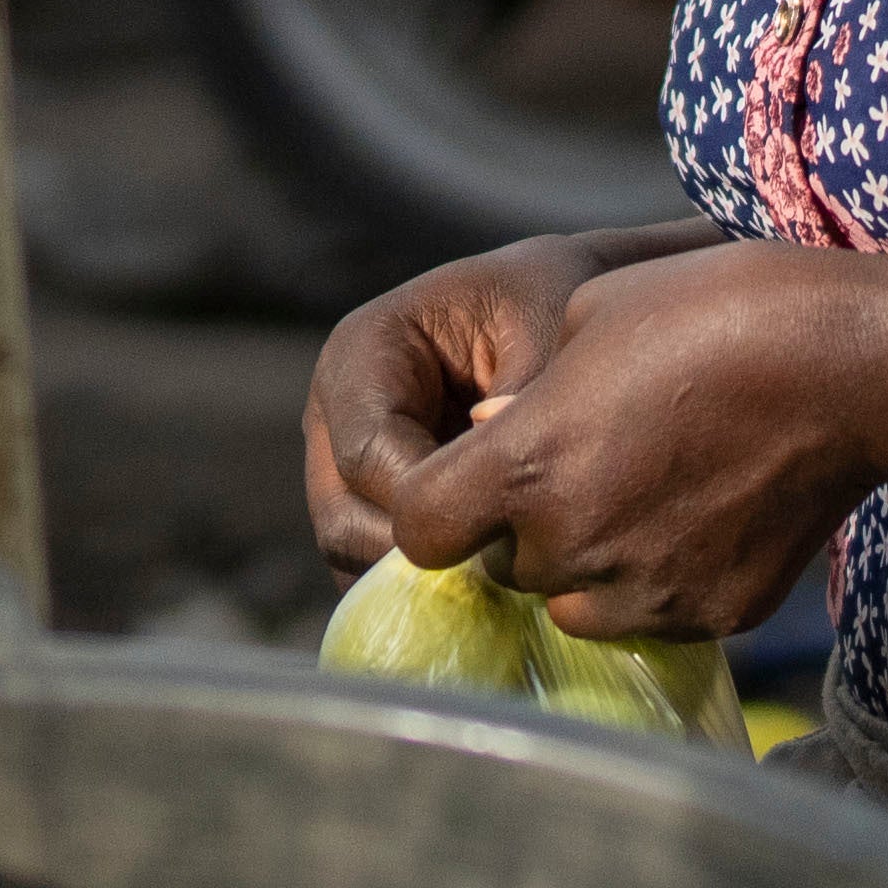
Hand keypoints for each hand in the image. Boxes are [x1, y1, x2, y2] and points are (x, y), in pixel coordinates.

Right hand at [299, 226, 714, 565]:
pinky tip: (494, 582)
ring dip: (421, 579)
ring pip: (352, 554)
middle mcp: (335, 413)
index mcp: (362, 353)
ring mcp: (343, 465)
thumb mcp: (547, 329)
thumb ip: (524, 400)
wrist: (552, 305)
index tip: (503, 524)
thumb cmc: (549, 303)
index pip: (368, 455)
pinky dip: (427, 584)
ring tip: (503, 581)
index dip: (428, 504)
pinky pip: (375, 566)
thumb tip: (501, 481)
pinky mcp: (369, 504)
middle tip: (504, 572)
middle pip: (343, 519)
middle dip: (420, 553)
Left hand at [327, 234, 878, 649]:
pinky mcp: (712, 616)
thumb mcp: (591, 318)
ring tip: (643, 493)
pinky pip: (653, 616)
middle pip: (503, 568)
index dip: (433, 506)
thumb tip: (492, 434)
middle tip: (584, 467)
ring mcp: (646, 591)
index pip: (421, 532)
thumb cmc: (713, 310)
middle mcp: (573, 546)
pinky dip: (661, 579)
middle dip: (524, 528)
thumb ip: (524, 396)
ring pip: (573, 605)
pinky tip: (704, 512)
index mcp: (525, 467)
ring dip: (584, 566)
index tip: (463, 481)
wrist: (849, 362)